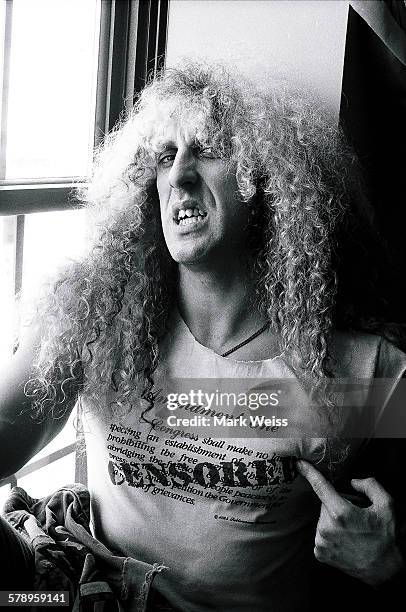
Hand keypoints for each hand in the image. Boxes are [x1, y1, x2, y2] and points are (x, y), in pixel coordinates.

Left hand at [297, 459, 403, 585]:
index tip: (298, 464)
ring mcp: (322, 542)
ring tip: (353, 531)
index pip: (320, 486)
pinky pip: (322, 534)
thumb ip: (370, 486)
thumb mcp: (387, 506)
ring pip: (323, 519)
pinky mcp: (320, 553)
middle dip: (338, 505)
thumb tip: (353, 482)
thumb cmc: (387, 538)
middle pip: (326, 504)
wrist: (386, 571)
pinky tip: (346, 540)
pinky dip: (331, 534)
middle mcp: (327, 528)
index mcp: (341, 513)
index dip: (309, 472)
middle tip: (355, 516)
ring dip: (334, 520)